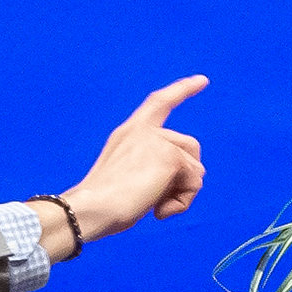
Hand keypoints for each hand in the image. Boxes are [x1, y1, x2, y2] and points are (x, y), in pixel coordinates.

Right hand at [59, 78, 209, 241]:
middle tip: (160, 199)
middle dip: (187, 176)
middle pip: (190, 147)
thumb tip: (194, 174)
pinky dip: (182, 202)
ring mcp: (158, 141)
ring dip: (183, 193)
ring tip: (155, 205)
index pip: (159, 102)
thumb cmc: (101, 206)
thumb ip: (153, 166)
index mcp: (128, 132)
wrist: (89, 210)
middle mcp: (143, 131)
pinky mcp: (170, 157)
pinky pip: (194, 183)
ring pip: (196, 168)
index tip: (202, 80)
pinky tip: (159, 210)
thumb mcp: (127, 177)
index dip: (182, 91)